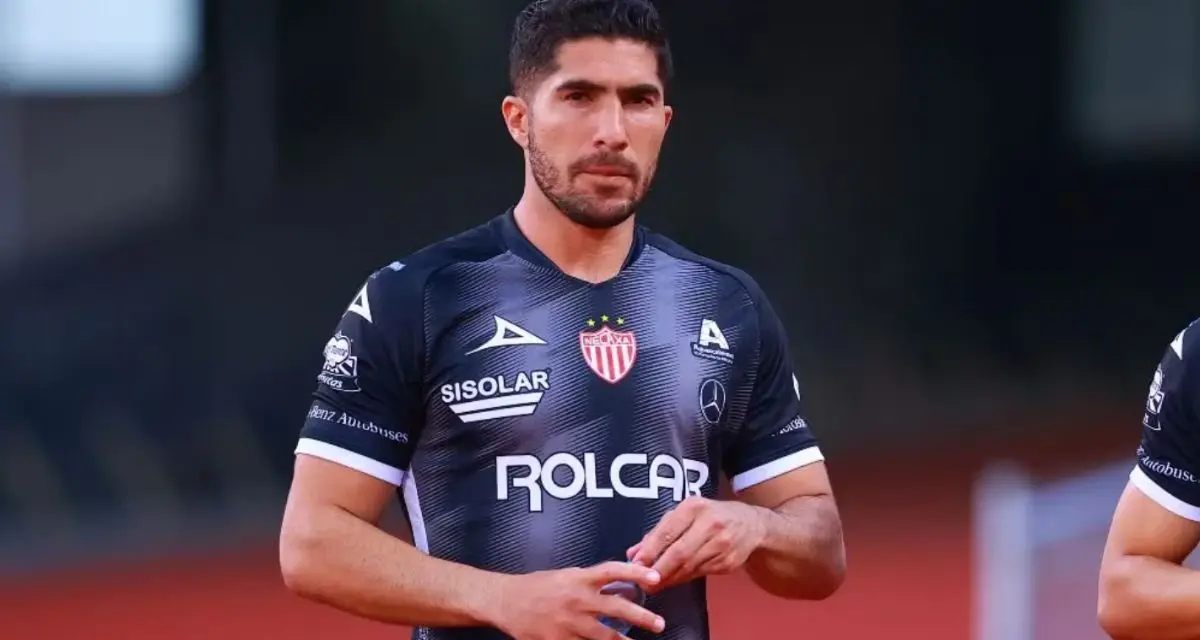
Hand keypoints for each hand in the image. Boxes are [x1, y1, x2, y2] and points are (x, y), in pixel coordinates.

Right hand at [489, 561, 665, 638]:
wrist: (506, 601)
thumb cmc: (536, 586)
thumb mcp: (565, 575)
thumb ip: (590, 581)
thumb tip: (618, 586)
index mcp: (579, 578)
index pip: (614, 571)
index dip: (637, 572)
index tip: (656, 576)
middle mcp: (578, 599)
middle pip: (617, 608)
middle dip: (642, 618)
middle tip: (659, 624)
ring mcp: (570, 623)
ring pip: (605, 636)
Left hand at [628, 497, 766, 590]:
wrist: (751, 525)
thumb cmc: (710, 516)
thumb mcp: (686, 514)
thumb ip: (659, 532)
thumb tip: (633, 552)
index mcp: (695, 507)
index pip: (668, 531)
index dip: (650, 550)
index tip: (635, 563)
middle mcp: (710, 524)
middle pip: (679, 553)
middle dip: (658, 569)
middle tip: (643, 581)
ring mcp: (722, 545)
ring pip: (689, 567)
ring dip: (668, 578)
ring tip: (653, 584)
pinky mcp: (728, 562)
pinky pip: (699, 573)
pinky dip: (683, 579)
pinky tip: (673, 580)